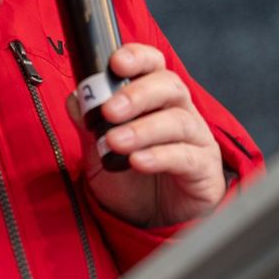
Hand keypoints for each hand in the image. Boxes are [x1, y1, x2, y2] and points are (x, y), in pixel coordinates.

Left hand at [67, 43, 224, 228]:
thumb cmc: (131, 179)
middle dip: (137, 94)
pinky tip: (138, 162)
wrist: (153, 221)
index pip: (153, 64)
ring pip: (177, 121)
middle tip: (110, 110)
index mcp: (155, 98)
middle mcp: (180, 111)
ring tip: (115, 142)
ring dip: (143, 129)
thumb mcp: (100, 152)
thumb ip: (89, 126)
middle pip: (169, 86)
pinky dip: (160, 156)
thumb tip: (75, 100)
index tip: (115, 62)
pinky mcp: (204, 168)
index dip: (137, 57)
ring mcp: (196, 139)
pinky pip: (186, 156)